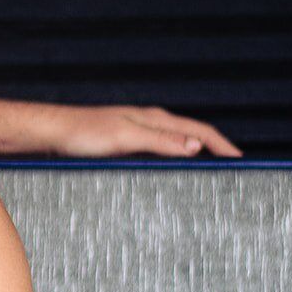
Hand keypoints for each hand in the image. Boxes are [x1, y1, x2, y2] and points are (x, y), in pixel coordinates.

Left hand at [45, 104, 240, 157]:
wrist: (50, 132)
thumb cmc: (81, 132)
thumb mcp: (124, 138)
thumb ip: (160, 141)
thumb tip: (195, 146)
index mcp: (154, 119)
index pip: (200, 130)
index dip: (223, 146)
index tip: (241, 161)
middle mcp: (149, 122)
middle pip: (192, 134)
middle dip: (215, 149)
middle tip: (232, 169)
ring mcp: (136, 132)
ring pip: (176, 142)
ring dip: (195, 155)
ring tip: (209, 172)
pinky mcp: (123, 143)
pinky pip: (159, 151)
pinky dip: (173, 159)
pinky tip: (170, 171)